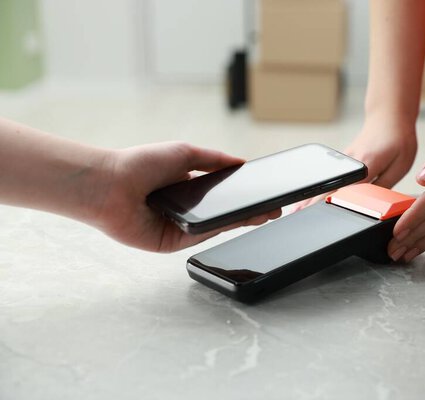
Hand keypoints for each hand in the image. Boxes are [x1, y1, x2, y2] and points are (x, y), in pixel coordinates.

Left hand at [91, 142, 280, 252]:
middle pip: (223, 211)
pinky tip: (239, 220)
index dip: (243, 193)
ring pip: (216, 225)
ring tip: (266, 214)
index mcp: (188, 186)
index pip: (222, 193)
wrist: (110, 185)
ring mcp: (181, 226)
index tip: (264, 192)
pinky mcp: (173, 241)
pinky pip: (202, 235)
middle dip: (249, 210)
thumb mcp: (184, 153)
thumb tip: (241, 161)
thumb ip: (213, 158)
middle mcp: (186, 207)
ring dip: (241, 220)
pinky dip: (219, 228)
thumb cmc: (140, 164)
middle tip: (273, 209)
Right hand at [293, 115, 416, 209]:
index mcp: (366, 163)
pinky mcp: (343, 158)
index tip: (317, 208)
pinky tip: (311, 195)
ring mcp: (344, 158)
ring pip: (327, 179)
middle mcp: (351, 160)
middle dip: (312, 198)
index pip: (346, 185)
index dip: (330, 198)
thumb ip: (384, 185)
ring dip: (312, 193)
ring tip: (297, 207)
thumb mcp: (400, 166)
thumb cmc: (399, 140)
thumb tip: (373, 204)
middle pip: (329, 183)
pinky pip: (331, 174)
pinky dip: (320, 185)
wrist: (389, 116)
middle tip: (297, 211)